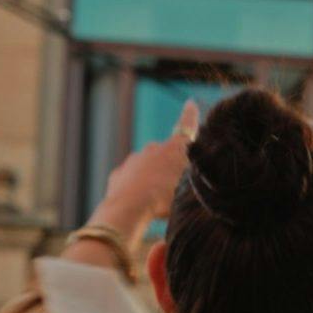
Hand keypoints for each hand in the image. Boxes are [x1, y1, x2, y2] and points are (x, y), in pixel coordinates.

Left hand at [89, 100, 199, 239]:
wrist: (129, 209)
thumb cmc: (164, 199)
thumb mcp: (189, 190)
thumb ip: (193, 177)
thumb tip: (193, 173)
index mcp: (173, 149)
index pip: (186, 128)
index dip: (190, 116)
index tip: (190, 103)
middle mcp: (152, 149)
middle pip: (165, 154)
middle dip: (169, 164)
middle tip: (174, 186)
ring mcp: (133, 161)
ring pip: (146, 167)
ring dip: (152, 179)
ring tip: (156, 200)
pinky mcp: (119, 174)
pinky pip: (131, 179)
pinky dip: (136, 188)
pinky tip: (140, 204)